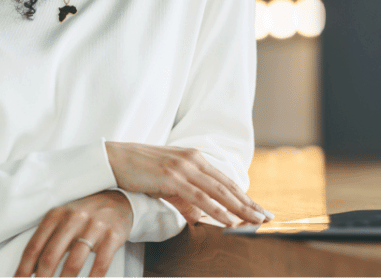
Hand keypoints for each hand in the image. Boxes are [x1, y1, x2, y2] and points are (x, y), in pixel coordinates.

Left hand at [14, 191, 132, 277]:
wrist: (119, 202)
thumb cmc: (85, 216)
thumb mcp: (63, 221)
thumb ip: (47, 241)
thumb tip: (29, 270)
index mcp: (56, 214)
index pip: (33, 247)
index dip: (23, 270)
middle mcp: (73, 218)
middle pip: (50, 257)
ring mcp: (94, 226)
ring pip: (73, 263)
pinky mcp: (113, 235)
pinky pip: (99, 264)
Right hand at [104, 142, 270, 226]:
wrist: (113, 159)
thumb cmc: (138, 171)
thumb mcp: (166, 182)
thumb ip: (184, 196)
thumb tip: (199, 215)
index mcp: (194, 158)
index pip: (224, 180)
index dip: (243, 195)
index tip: (258, 209)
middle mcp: (193, 160)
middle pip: (227, 185)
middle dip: (248, 203)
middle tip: (267, 217)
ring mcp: (183, 167)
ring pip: (218, 191)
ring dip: (239, 208)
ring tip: (254, 221)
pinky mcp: (172, 178)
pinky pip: (199, 197)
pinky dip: (216, 210)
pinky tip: (228, 220)